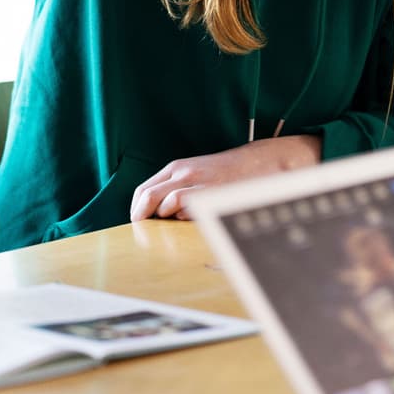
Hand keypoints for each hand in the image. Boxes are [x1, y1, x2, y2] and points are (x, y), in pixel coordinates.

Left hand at [130, 135, 321, 220]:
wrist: (257, 163)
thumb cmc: (226, 174)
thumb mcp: (196, 174)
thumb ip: (176, 188)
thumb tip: (156, 213)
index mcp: (176, 168)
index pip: (143, 189)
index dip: (135, 208)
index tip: (136, 222)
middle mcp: (181, 173)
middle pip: (146, 197)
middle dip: (139, 216)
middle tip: (141, 231)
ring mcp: (195, 182)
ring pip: (163, 204)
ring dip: (162, 219)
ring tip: (170, 227)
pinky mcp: (208, 192)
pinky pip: (183, 208)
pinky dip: (181, 217)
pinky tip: (190, 220)